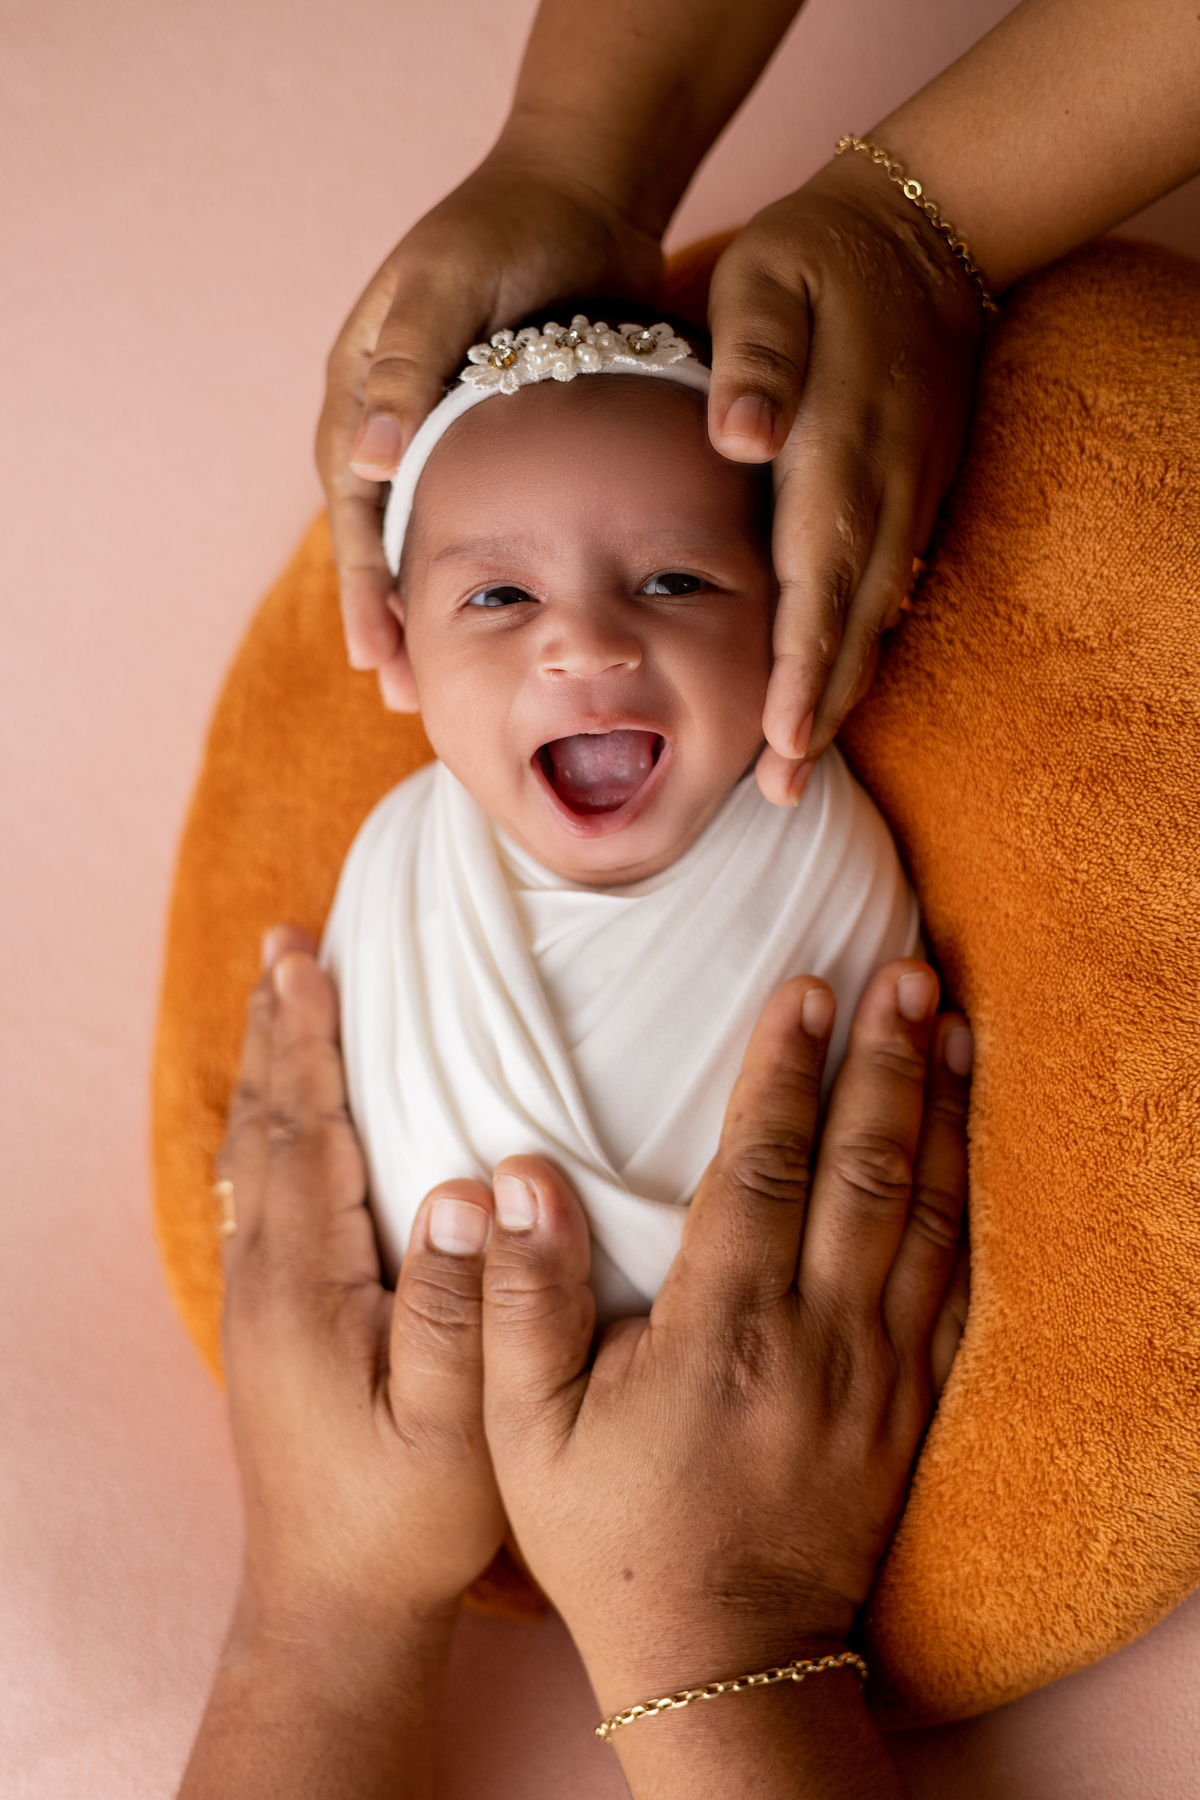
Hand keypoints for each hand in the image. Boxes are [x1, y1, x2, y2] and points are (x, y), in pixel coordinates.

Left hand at [180, 928, 504, 1797]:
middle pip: (269, 1123)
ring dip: (269, 1066)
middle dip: (279, 1028)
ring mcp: (260, 1299)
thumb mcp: (452, 1425)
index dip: (311, 1040)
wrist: (332, 1600)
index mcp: (306, 1286)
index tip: (309, 956)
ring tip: (279, 998)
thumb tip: (469, 1187)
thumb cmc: (407, 1517)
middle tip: (284, 943)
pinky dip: (270, 1124)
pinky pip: (260, 1190)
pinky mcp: (271, 1320)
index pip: (306, 1132)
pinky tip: (280, 1113)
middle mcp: (266, 1278)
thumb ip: (458, 1307)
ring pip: (258, 1153)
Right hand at [316, 153, 660, 705]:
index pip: (354, 516)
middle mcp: (398, 430)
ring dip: (446, 614)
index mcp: (362, 398)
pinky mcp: (510, 449)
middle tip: (413, 705)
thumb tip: (365, 460)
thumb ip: (406, 370)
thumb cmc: (504, 230)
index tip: (379, 661)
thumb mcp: (445, 289)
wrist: (583, 191)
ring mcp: (453, 443)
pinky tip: (523, 623)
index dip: (363, 592)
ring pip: (438, 546)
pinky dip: (497, 576)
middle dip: (394, 626)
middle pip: (386, 547)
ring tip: (464, 688)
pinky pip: (494, 526)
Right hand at [481, 961, 970, 1720]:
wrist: (724, 1657)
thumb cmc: (609, 1537)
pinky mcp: (908, 1402)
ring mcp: (875, 1370)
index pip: (763, 1168)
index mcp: (721, 1329)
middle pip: (865, 1169)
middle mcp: (814, 1336)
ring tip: (948, 1024)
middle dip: (886, 1059)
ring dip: (938, 1111)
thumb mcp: (524, 1432)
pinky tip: (964, 1144)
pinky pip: (952, 1283)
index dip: (784, 1071)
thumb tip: (517, 1177)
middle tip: (905, 966)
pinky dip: (964, 1201)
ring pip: (924, 1213)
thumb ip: (518, 1300)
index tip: (805, 987)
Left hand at [706, 153, 983, 801]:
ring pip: (876, 612)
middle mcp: (882, 485)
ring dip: (841, 691)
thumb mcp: (768, 278)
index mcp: (837, 446)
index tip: (781, 736)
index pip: (818, 574)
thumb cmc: (817, 259)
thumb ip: (754, 356)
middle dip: (818, 709)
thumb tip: (740, 438)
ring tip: (798, 765)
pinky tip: (831, 690)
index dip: (802, 661)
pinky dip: (860, 646)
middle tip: (780, 792)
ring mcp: (909, 493)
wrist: (925, 229)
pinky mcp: (916, 492)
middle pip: (852, 618)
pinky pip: (888, 586)